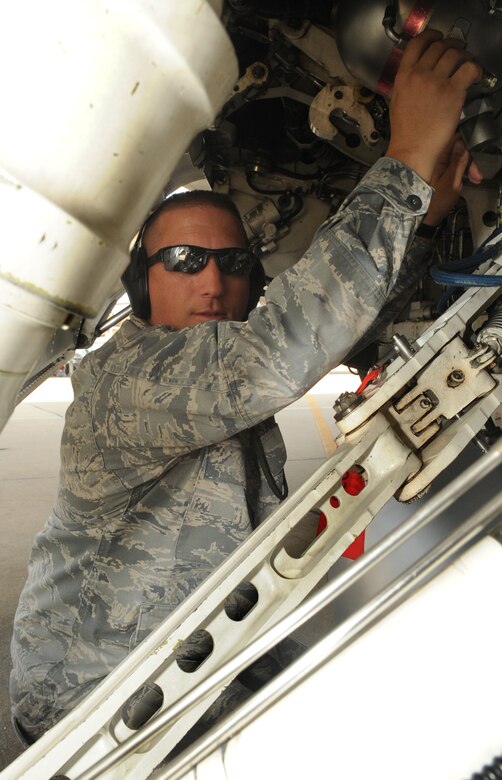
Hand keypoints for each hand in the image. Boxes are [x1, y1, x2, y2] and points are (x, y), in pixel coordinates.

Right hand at [386, 29, 481, 182]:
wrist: (412, 149)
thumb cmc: (405, 131)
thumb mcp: (398, 99)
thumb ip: (407, 81)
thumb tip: (420, 70)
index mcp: (403, 76)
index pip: (417, 43)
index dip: (431, 35)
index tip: (438, 37)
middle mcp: (419, 75)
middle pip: (439, 46)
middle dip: (451, 45)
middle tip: (458, 51)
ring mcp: (436, 83)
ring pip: (455, 54)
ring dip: (464, 55)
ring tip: (467, 63)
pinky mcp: (452, 93)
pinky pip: (469, 69)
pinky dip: (474, 68)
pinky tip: (474, 76)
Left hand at [423, 136, 482, 225]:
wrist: (430, 217)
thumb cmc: (437, 202)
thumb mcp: (452, 181)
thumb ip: (458, 162)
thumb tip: (461, 142)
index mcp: (438, 159)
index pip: (454, 141)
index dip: (467, 146)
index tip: (474, 156)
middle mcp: (439, 160)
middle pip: (460, 150)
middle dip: (471, 161)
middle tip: (477, 175)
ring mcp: (441, 166)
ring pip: (461, 159)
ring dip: (470, 168)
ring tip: (475, 179)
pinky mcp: (444, 172)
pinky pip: (458, 166)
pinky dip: (466, 172)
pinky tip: (471, 180)